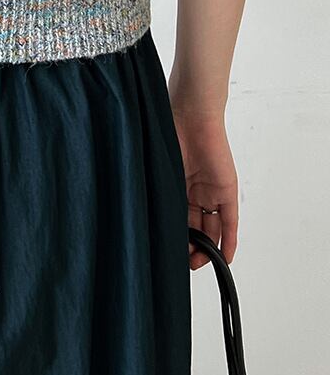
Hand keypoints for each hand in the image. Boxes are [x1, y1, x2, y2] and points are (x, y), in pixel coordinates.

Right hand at [171, 109, 238, 270]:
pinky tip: (223, 257)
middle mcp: (194, 189)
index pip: (177, 217)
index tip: (165, 252)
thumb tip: (144, 220)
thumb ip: (156, 193)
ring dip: (206, 247)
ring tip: (196, 262)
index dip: (173, 235)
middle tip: (182, 261)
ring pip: (211, 227)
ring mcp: (212, 190)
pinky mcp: (227, 190)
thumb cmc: (168, 131)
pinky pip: (230, 221)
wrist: (191, 113)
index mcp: (176, 183)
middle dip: (189, 246)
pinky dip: (228, 240)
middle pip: (195, 226)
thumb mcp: (158, 168)